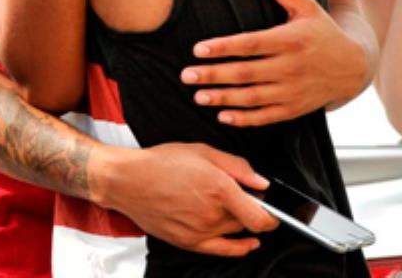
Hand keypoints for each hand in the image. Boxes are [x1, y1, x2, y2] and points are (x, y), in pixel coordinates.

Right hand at [92, 141, 276, 256]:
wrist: (128, 180)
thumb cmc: (160, 162)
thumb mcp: (202, 151)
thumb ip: (237, 167)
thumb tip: (262, 183)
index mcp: (219, 188)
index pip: (260, 216)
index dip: (273, 216)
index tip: (274, 210)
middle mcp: (211, 214)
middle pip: (247, 221)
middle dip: (250, 209)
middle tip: (239, 196)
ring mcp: (199, 231)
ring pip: (234, 232)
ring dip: (238, 222)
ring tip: (224, 205)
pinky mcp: (188, 242)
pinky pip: (222, 250)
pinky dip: (238, 248)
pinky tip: (247, 244)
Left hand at [181, 0, 367, 126]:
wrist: (353, 67)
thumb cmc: (324, 32)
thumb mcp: (309, 8)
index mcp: (291, 40)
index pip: (251, 44)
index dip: (224, 47)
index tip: (198, 49)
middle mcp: (291, 67)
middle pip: (246, 73)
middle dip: (214, 75)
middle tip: (186, 75)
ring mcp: (293, 91)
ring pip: (253, 97)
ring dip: (224, 98)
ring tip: (198, 96)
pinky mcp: (296, 109)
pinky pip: (267, 117)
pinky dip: (245, 119)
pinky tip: (223, 116)